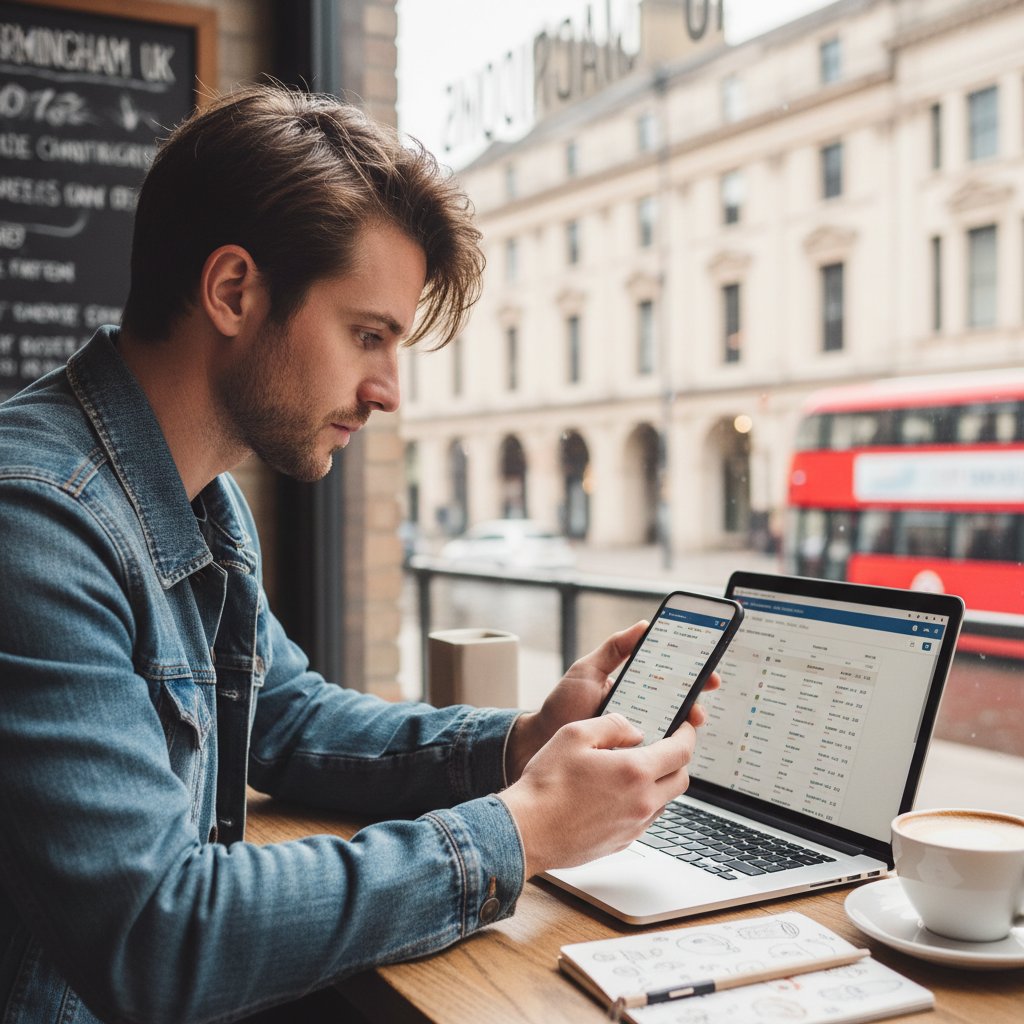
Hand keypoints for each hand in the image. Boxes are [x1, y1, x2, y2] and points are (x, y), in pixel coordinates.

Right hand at [499, 712, 697, 876]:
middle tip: (663, 747)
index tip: (684, 727)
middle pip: (681, 779)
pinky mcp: (621, 842)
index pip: (681, 752)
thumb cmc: (547, 782)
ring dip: (660, 783)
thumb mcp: (576, 734)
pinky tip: (616, 794)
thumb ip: (613, 725)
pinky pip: (644, 819)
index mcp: (636, 772)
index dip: (687, 735)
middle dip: (678, 760)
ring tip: (635, 769)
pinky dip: (641, 803)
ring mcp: (633, 826)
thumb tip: (635, 731)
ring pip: (664, 801)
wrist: (527, 831)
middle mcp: (642, 802)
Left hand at [504, 621, 719, 782]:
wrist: (540, 742)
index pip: (671, 682)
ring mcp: (638, 739)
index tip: (708, 672)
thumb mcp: (588, 670)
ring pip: (672, 734)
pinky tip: (671, 746)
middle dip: (695, 700)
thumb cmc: (562, 706)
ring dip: (686, 726)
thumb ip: (614, 648)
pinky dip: (667, 752)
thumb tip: (644, 625)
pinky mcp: (631, 762)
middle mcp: (641, 715)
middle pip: (679, 708)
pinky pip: (655, 758)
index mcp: (635, 691)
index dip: (694, 676)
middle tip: (702, 696)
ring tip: (689, 719)